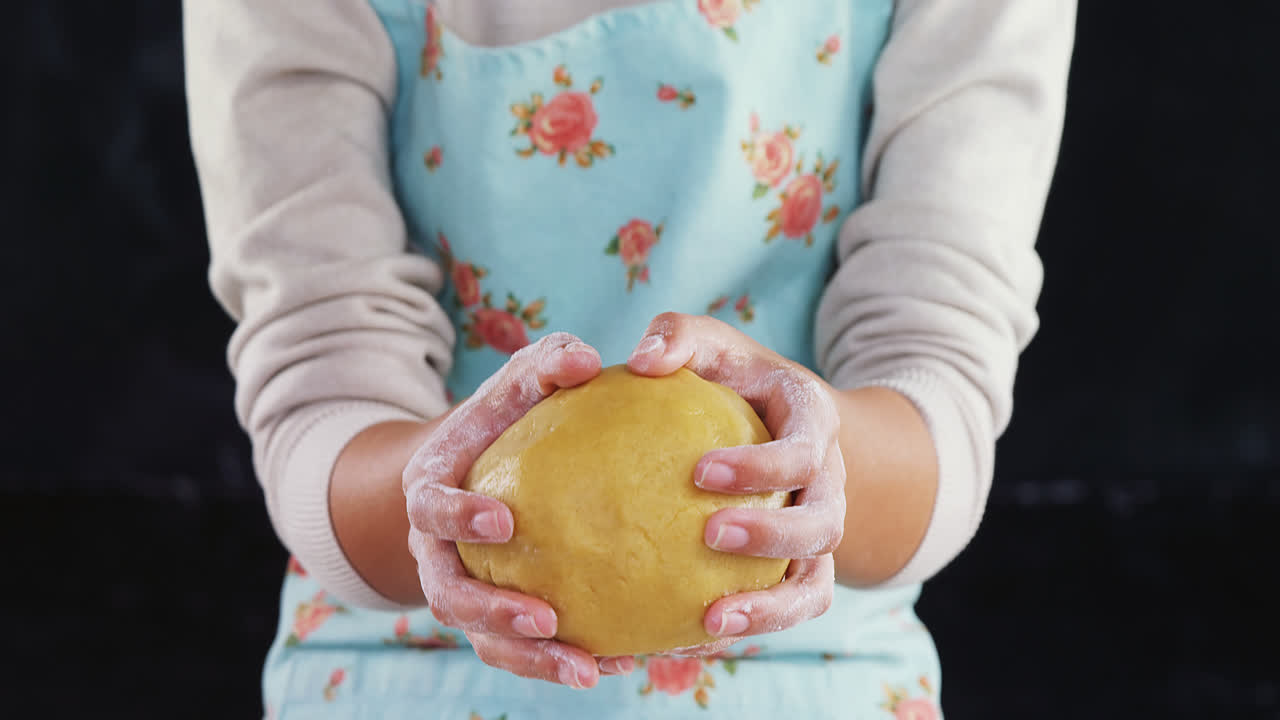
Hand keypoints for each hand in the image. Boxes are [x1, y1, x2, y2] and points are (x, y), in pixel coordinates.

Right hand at [402, 333, 634, 687]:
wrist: (482, 465)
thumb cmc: (507, 416)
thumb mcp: (519, 381)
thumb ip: (547, 363)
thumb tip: (588, 359)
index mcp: (430, 491)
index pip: (428, 508)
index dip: (457, 517)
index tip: (504, 521)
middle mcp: (436, 551)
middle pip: (448, 596)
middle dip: (491, 613)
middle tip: (546, 619)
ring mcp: (461, 589)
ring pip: (483, 639)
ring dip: (529, 659)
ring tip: (586, 671)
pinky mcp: (493, 618)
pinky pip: (520, 651)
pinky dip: (558, 662)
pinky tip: (614, 666)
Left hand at [627, 313, 845, 643]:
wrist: (783, 424)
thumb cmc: (734, 379)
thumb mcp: (713, 345)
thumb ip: (679, 337)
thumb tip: (640, 359)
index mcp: (814, 427)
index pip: (805, 452)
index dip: (764, 466)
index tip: (701, 470)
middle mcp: (827, 487)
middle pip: (823, 525)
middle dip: (772, 536)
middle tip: (709, 534)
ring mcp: (816, 535)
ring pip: (814, 585)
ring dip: (769, 610)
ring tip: (710, 624)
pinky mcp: (797, 572)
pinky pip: (783, 611)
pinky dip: (747, 629)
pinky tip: (689, 641)